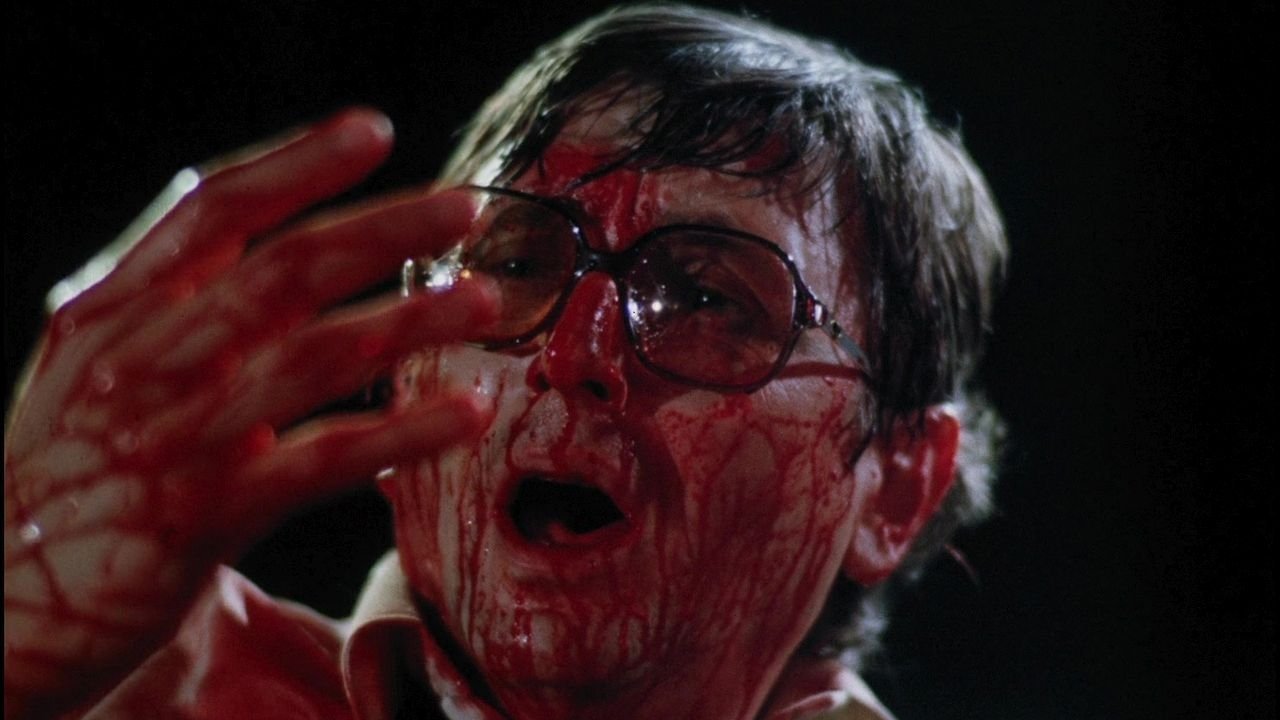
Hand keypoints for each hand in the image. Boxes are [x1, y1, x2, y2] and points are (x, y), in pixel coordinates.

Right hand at [3, 109, 493, 716]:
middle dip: (385, 228)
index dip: (298, 163)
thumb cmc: (63, 474)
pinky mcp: (205, 514)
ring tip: (484, 300)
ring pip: (314, 354)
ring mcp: (174, 435)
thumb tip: (254, 224)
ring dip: (410, 320)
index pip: (213, 208)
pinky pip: (325, 458)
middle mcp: (140, 359)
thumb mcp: (83, 367)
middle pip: (283, 268)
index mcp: (109, 310)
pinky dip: (403, 430)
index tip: (374, 130)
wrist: (0, 606)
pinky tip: (466, 411)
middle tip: (467, 206)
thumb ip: (161, 298)